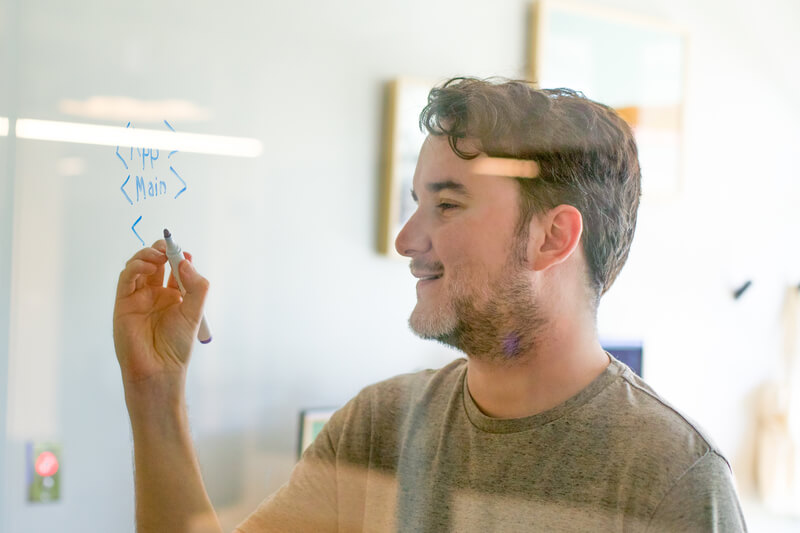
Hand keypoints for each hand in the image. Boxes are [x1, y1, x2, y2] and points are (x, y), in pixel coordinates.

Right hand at [113, 240, 209, 386]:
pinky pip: (127, 278)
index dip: (179, 257)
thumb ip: (195, 286)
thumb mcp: (194, 312)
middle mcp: (155, 294)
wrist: (158, 368)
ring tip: (159, 255)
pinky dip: (136, 267)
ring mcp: (138, 297)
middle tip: (168, 247)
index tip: (185, 253)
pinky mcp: (123, 303)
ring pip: (139, 266)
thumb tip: (186, 261)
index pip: (175, 269)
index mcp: (174, 296)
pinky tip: (148, 265)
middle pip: (156, 263)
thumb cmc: (176, 345)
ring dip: (148, 255)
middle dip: (162, 250)